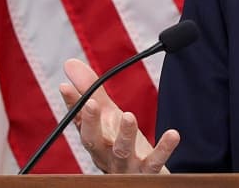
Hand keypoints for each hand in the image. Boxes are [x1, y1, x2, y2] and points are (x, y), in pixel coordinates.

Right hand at [59, 59, 179, 173]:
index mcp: (95, 139)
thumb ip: (92, 91)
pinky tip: (173, 134)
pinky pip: (155, 161)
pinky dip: (164, 149)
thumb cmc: (121, 144)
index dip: (72, 105)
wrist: (142, 177)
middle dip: (91, 122)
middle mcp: (106, 154)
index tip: (65, 87)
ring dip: (124, 134)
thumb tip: (69, 62)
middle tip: (92, 103)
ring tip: (129, 115)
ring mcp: (126, 165)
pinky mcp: (147, 171)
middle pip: (93, 140)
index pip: (79, 121)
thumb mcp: (108, 116)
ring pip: (122, 151)